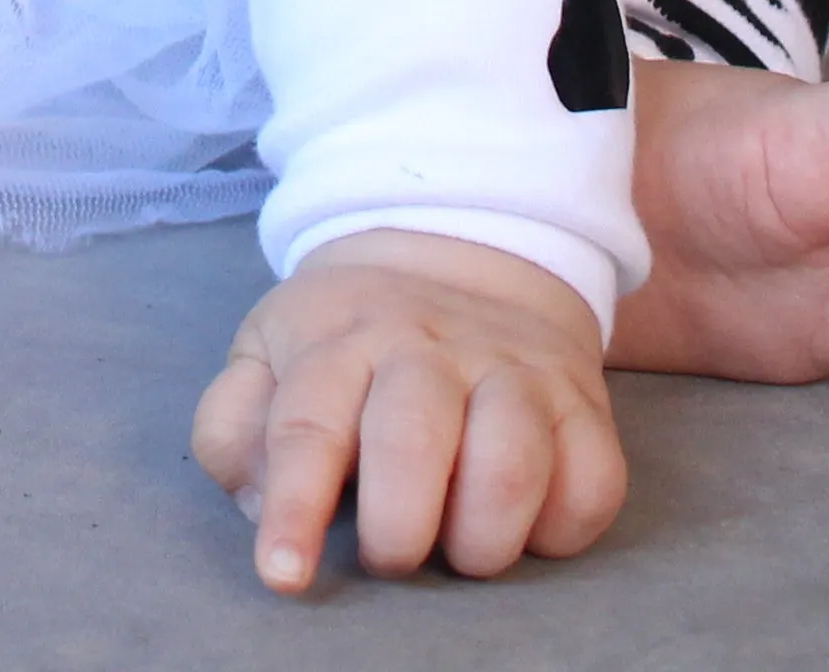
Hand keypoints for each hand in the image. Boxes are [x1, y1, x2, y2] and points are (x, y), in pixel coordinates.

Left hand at [191, 231, 625, 592]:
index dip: (295, 508)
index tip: (285, 576)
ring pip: (512, 462)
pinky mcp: (582, 401)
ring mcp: (513, 369)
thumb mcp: (267, 353)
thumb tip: (260, 504)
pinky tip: (526, 527)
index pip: (308, 425)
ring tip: (459, 550)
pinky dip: (562, 528)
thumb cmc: (349, 339)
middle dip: (398, 530)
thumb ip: (235, 425)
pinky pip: (593, 481)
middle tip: (389, 557)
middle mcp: (429, 347)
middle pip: (414, 442)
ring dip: (482, 536)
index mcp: (339, 338)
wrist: (464, 252)